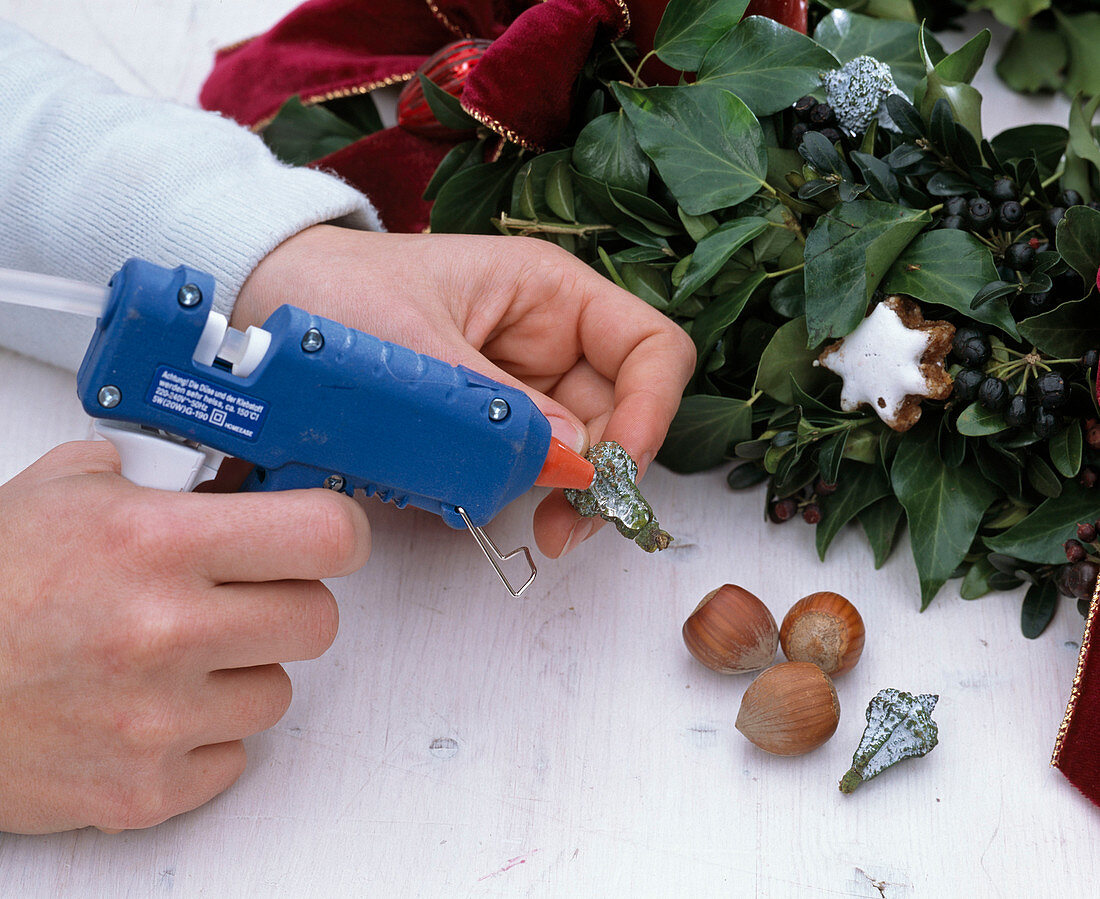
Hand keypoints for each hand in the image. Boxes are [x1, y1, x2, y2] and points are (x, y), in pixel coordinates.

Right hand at [0, 441, 369, 832]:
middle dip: (286, 602)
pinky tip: (151, 707)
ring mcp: (159, 719)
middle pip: (317, 619)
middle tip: (238, 598)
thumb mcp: (64, 494)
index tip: (327, 538)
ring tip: (172, 657)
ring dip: (240, 672)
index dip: (337, 533)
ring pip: (278, 691)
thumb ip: (157, 476)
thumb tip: (229, 474)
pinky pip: (233, 756)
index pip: (326, 535)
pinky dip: (203, 735)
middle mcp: (166, 631)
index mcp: (156, 544)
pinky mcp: (146, 788)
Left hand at [234, 225, 695, 556]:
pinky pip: (527, 468)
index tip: (611, 470)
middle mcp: (550, 341)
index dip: (651, 410)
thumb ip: (497, 406)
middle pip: (623, 414)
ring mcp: (522, 387)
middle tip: (563, 529)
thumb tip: (572, 459)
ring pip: (580, 453)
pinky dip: (520, 498)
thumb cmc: (337, 293)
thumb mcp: (417, 347)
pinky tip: (486, 508)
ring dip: (564, 497)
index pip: (650, 349)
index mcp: (551, 294)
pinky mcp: (489, 425)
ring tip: (530, 530)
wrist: (266, 305)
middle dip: (604, 476)